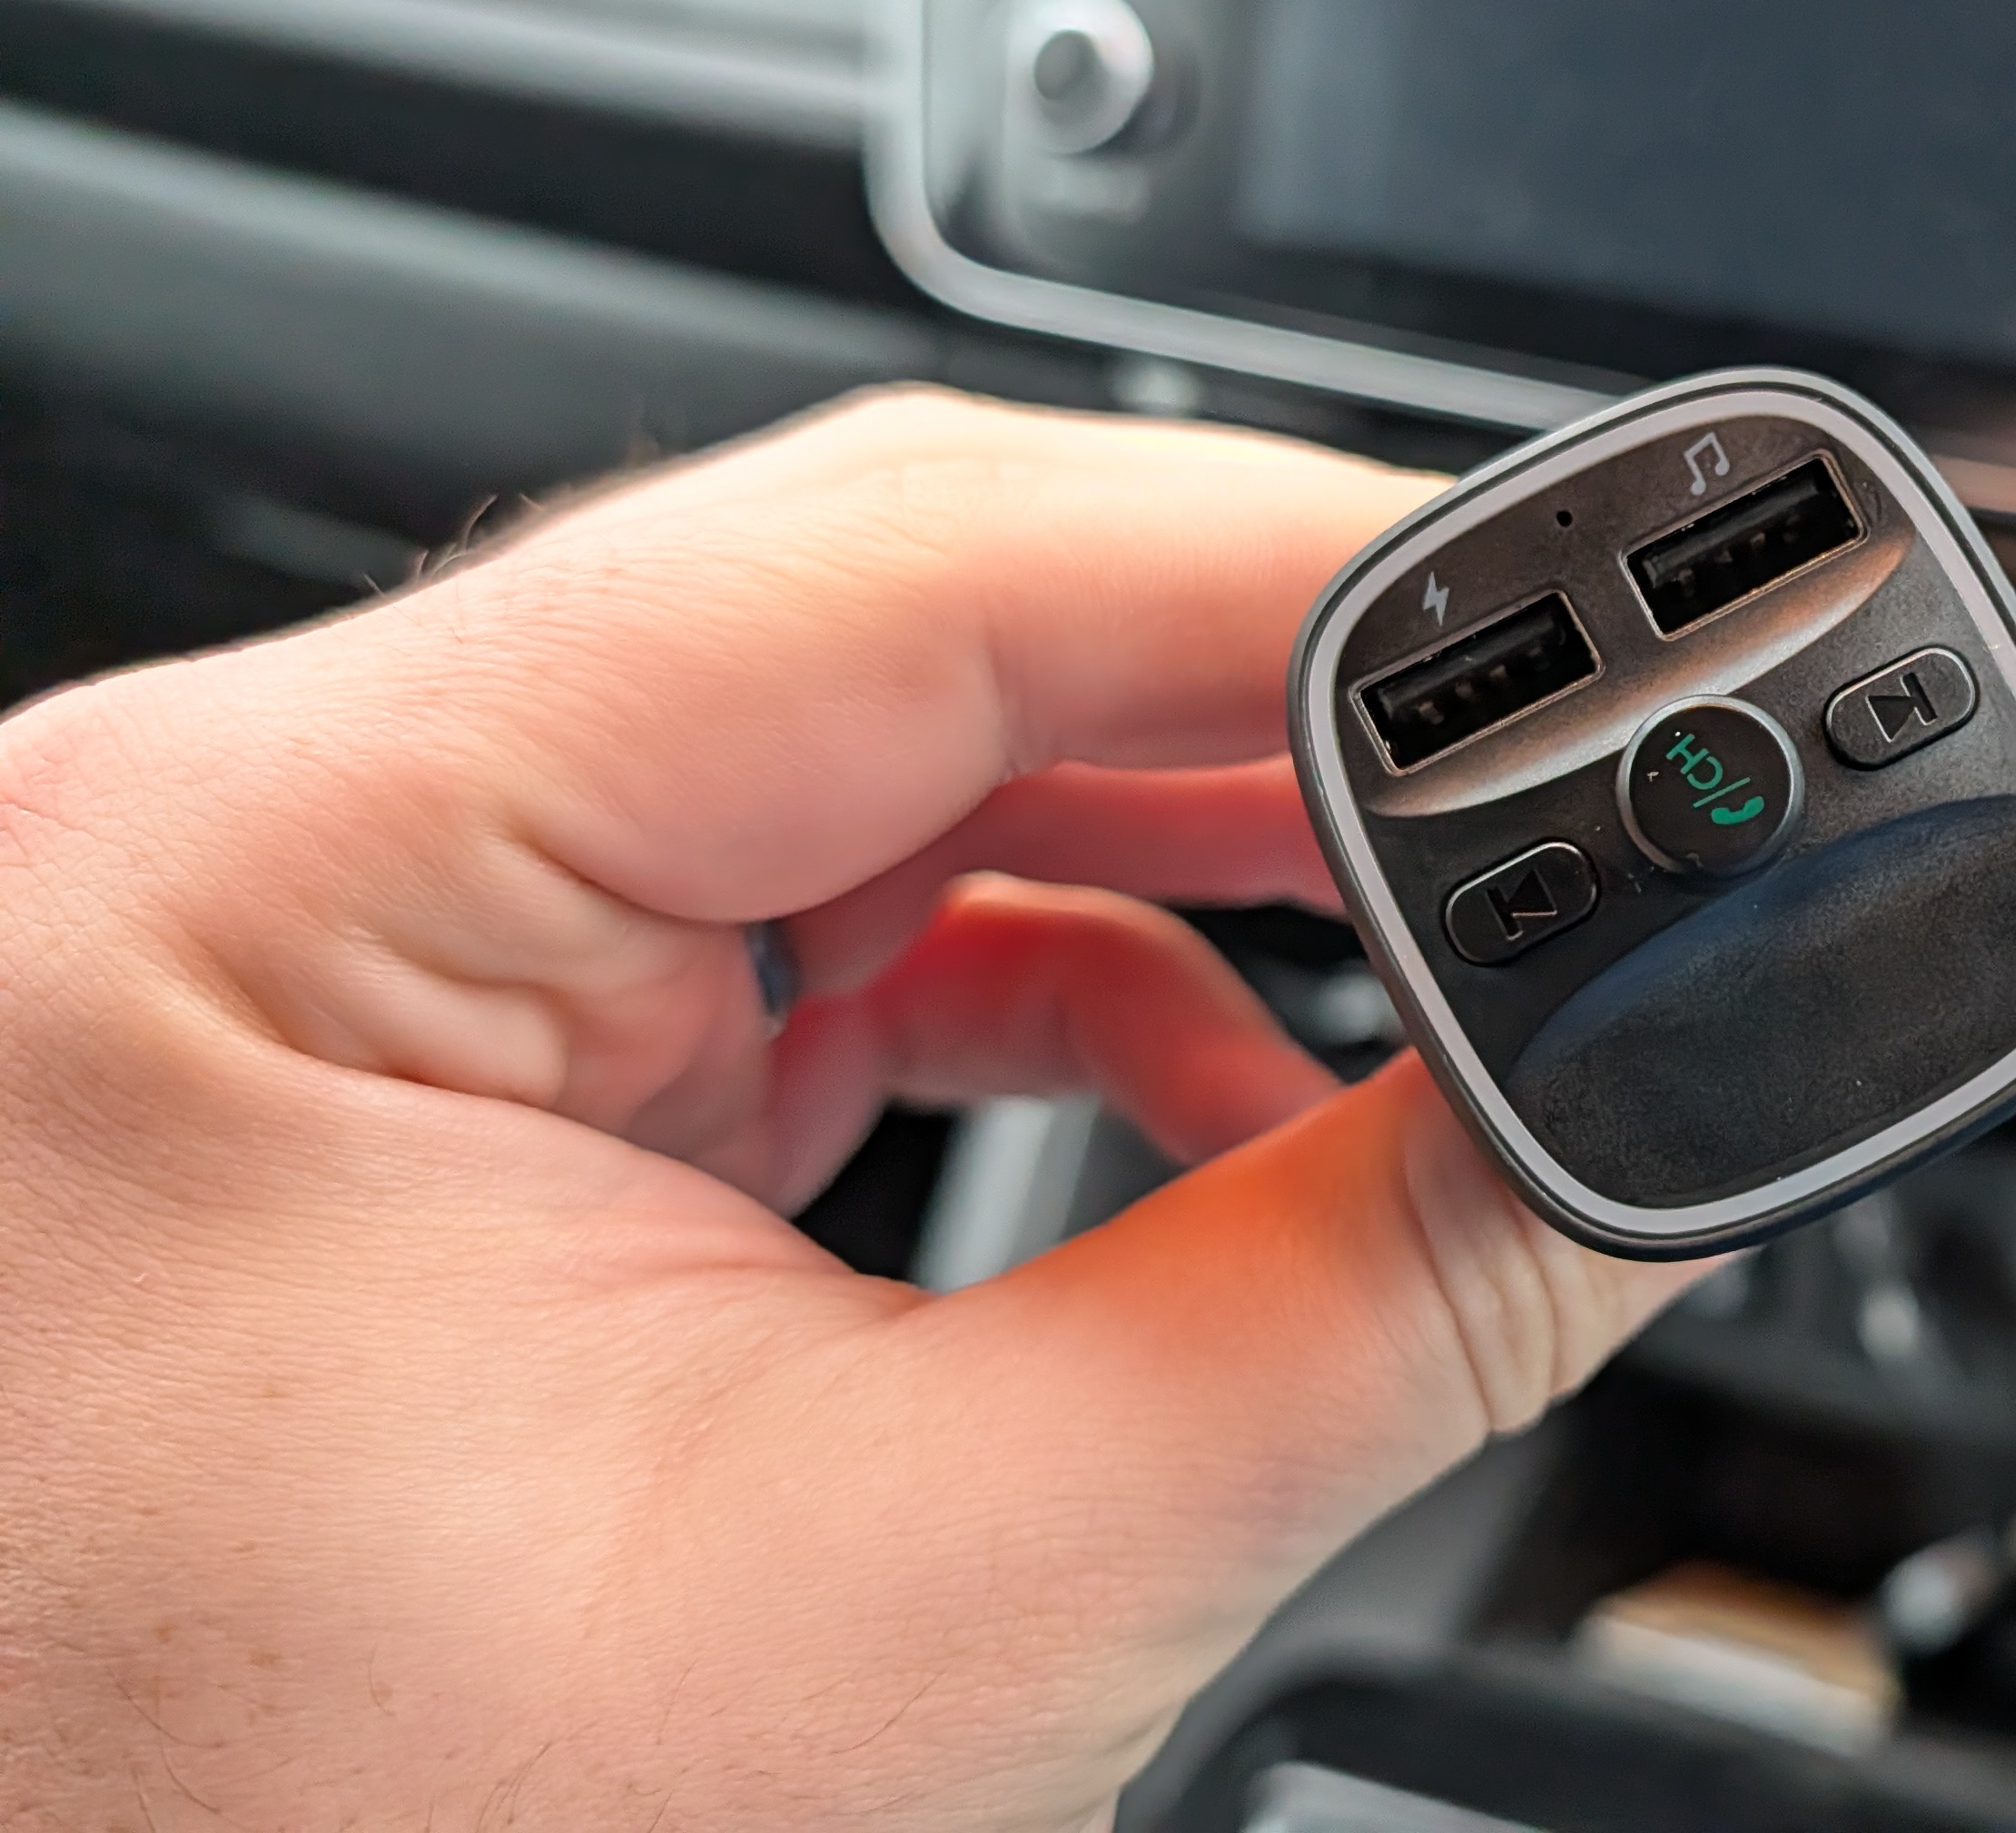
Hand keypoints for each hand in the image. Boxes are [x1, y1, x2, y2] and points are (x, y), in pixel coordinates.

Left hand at [0, 391, 1706, 1828]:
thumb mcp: (942, 1593)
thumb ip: (1356, 1306)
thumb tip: (1623, 1113)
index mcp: (266, 880)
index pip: (888, 559)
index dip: (1286, 561)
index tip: (1558, 636)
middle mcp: (255, 856)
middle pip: (878, 616)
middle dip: (1251, 699)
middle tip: (1541, 775)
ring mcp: (333, 964)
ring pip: (854, 754)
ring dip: (1166, 848)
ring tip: (1419, 952)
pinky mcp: (430, 1080)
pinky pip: (789, 922)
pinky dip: (1038, 986)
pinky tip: (1215, 1113)